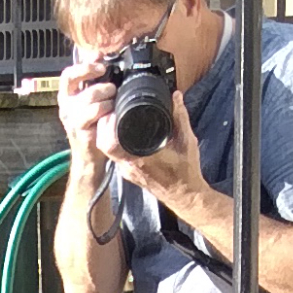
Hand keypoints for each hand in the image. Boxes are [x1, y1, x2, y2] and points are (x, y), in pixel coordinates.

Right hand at [55, 55, 115, 158]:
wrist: (89, 156)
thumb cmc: (92, 126)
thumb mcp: (90, 101)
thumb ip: (92, 81)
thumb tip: (99, 56)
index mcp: (66, 96)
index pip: (68, 74)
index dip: (84, 67)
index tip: (100, 64)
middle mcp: (66, 106)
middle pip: (81, 84)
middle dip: (100, 83)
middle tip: (112, 88)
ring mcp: (71, 118)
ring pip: (90, 99)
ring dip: (106, 98)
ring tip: (113, 102)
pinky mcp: (79, 130)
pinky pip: (94, 113)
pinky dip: (106, 110)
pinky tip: (111, 113)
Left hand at [106, 91, 216, 230]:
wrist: (184, 196)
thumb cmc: (186, 172)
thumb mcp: (186, 140)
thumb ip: (180, 116)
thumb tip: (175, 96)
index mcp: (140, 158)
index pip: (109, 142)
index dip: (107, 124)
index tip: (115, 111)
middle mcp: (129, 166)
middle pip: (105, 144)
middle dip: (106, 125)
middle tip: (115, 112)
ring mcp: (127, 171)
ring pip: (109, 150)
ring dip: (110, 135)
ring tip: (119, 120)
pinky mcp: (130, 173)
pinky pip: (116, 156)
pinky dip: (117, 143)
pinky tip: (126, 134)